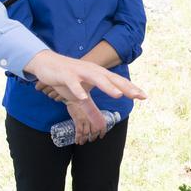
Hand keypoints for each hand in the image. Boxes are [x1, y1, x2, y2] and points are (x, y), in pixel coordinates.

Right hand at [25, 50, 144, 103]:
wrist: (46, 63)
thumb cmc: (66, 79)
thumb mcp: (80, 97)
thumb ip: (91, 110)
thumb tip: (101, 126)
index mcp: (98, 75)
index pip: (117, 82)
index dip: (131, 89)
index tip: (144, 97)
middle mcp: (92, 71)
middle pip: (112, 80)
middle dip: (126, 88)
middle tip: (139, 96)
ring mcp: (79, 72)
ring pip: (96, 79)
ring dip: (107, 86)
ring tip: (118, 94)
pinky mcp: (66, 75)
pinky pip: (73, 83)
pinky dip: (78, 90)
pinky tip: (83, 97)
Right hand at [67, 98, 107, 144]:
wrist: (76, 96)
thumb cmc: (83, 102)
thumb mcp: (92, 109)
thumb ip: (93, 116)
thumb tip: (93, 122)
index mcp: (98, 116)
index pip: (103, 127)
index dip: (102, 133)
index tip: (101, 136)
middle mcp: (93, 119)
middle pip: (94, 132)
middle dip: (92, 138)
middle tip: (90, 140)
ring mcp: (86, 120)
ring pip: (86, 134)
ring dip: (84, 140)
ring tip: (82, 142)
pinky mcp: (78, 120)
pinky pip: (79, 132)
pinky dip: (78, 138)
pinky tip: (77, 141)